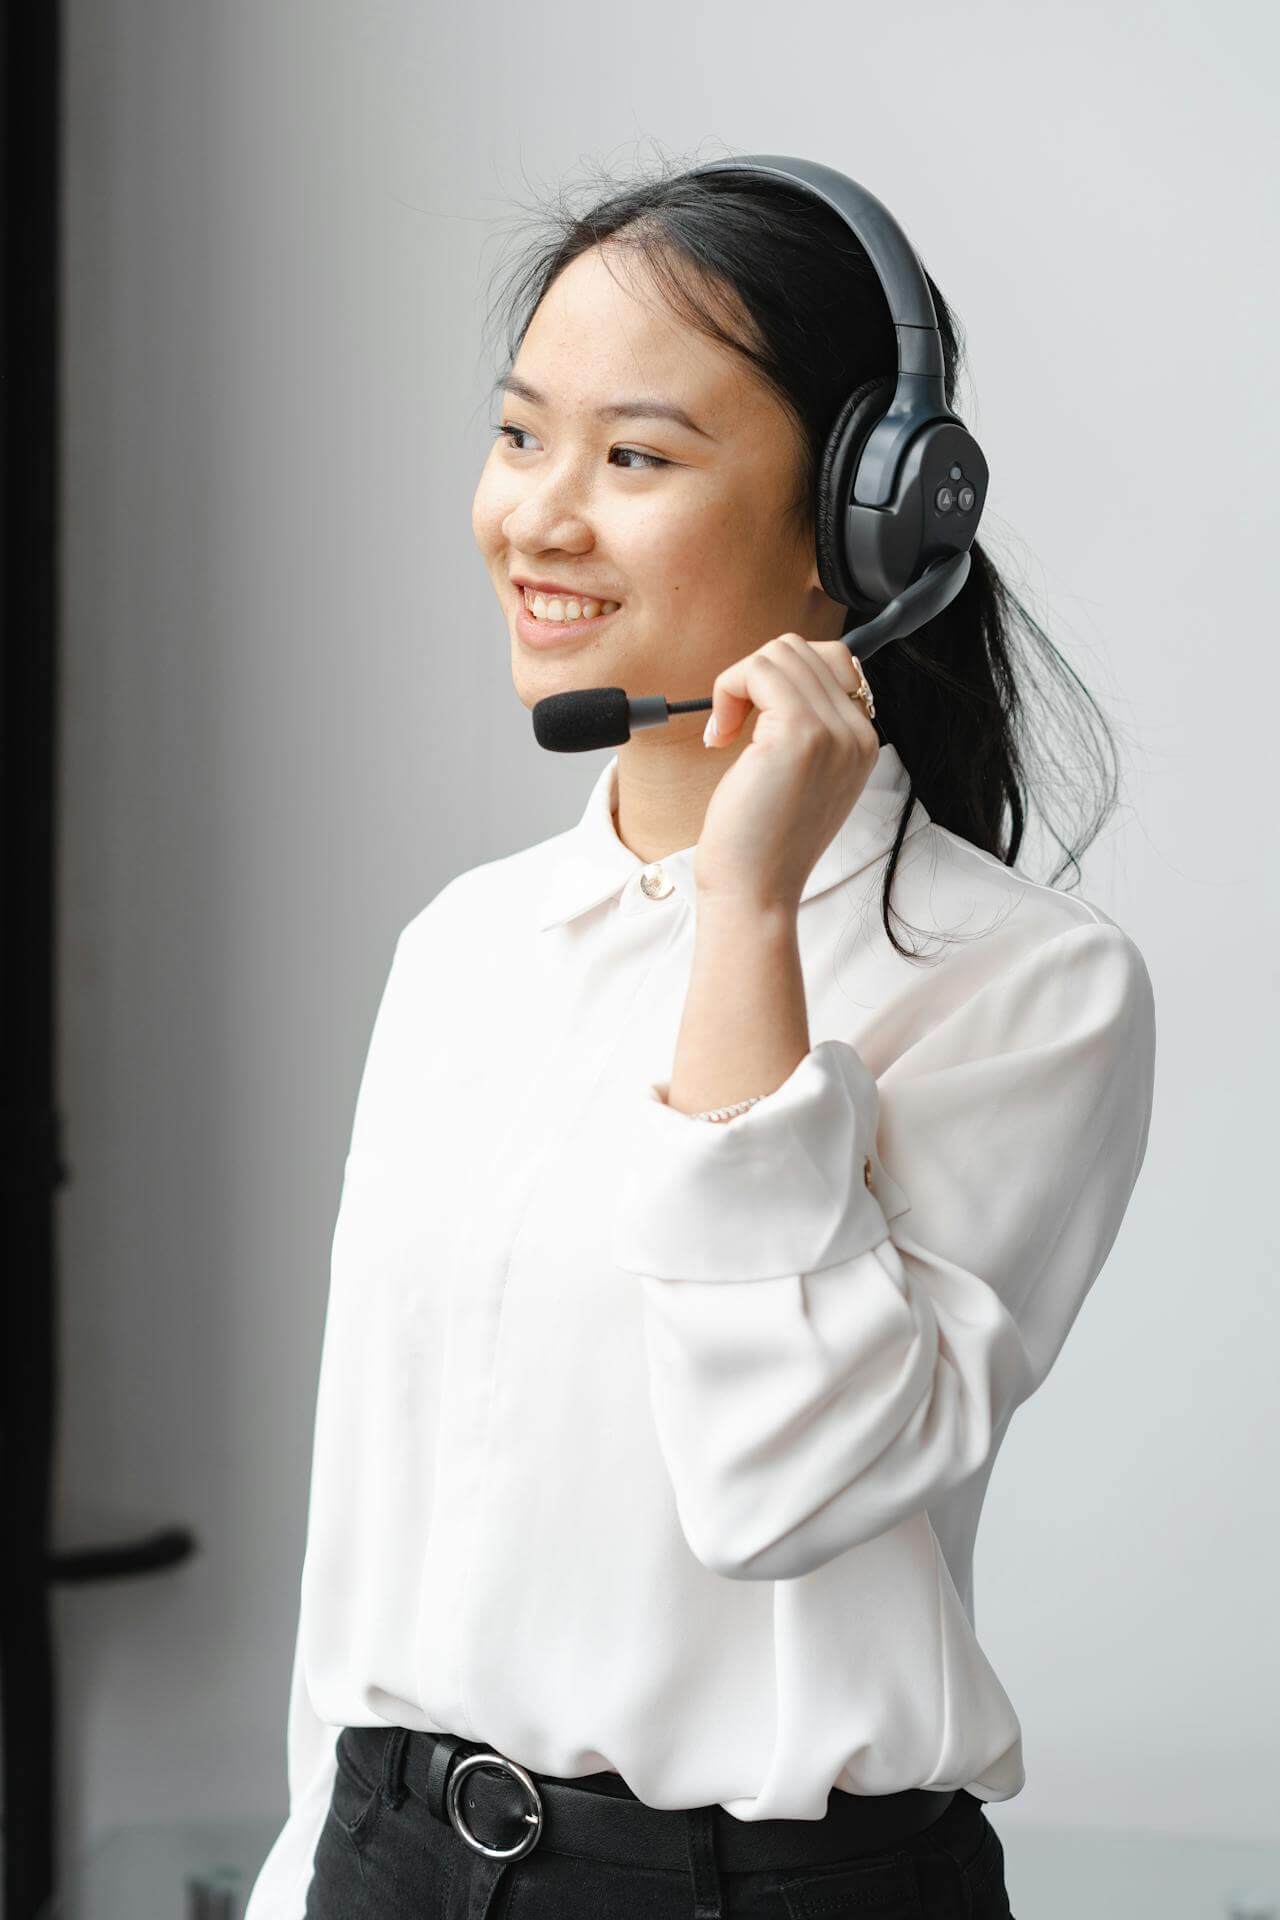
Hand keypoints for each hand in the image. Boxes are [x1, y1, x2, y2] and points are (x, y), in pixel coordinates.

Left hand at [697, 634, 878, 911]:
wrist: (756, 890)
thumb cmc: (764, 844)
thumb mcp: (799, 779)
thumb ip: (806, 729)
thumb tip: (772, 680)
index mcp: (862, 743)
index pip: (831, 663)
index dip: (780, 682)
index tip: (753, 723)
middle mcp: (857, 733)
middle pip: (802, 649)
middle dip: (755, 677)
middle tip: (733, 726)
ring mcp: (833, 731)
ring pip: (779, 653)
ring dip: (738, 684)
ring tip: (726, 732)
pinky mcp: (799, 733)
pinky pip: (757, 670)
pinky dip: (727, 690)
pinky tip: (719, 736)